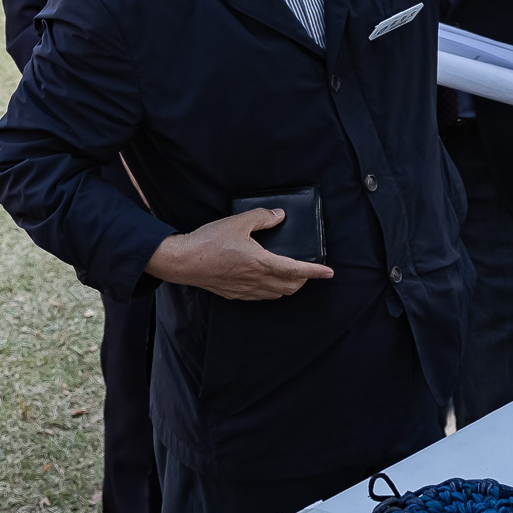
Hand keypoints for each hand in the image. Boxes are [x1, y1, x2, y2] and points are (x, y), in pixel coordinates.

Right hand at [144, 207, 333, 299]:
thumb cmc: (209, 242)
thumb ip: (262, 217)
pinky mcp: (234, 294)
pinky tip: (267, 281)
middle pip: (289, 287)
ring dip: (288, 286)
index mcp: (260, 263)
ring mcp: (245, 290)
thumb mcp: (237, 222)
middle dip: (303, 280)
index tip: (329, 272)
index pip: (296, 270)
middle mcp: (256, 280)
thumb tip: (279, 215)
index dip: (315, 272)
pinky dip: (271, 290)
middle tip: (309, 270)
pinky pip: (260, 297)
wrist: (183, 262)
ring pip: (276, 294)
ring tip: (291, 276)